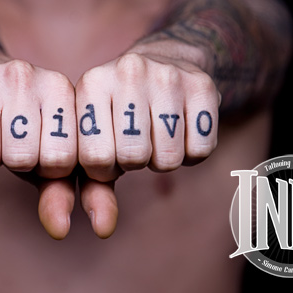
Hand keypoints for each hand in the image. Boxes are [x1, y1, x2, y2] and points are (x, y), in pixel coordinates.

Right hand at [0, 59, 77, 238]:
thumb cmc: (26, 124)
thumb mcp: (53, 152)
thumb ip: (68, 192)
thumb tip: (61, 230)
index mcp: (61, 88)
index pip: (59, 161)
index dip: (47, 167)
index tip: (41, 146)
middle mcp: (24, 75)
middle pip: (19, 158)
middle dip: (15, 161)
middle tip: (11, 139)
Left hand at [74, 52, 220, 234]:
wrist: (164, 64)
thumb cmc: (119, 116)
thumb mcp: (96, 141)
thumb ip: (89, 188)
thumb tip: (102, 229)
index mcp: (91, 83)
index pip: (95, 158)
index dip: (104, 168)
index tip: (108, 151)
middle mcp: (128, 71)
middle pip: (133, 158)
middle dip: (134, 162)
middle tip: (135, 142)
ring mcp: (168, 75)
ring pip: (169, 158)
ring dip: (163, 159)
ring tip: (156, 134)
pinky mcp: (204, 85)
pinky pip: (201, 150)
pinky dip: (192, 153)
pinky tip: (181, 130)